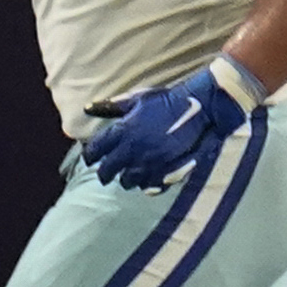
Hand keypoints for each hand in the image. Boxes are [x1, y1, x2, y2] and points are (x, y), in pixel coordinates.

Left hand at [80, 57, 261, 190]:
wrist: (200, 108)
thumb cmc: (166, 101)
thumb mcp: (136, 99)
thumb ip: (111, 107)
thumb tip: (87, 108)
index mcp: (122, 131)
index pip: (96, 150)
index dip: (90, 156)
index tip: (90, 159)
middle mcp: (133, 150)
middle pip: (109, 170)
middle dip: (105, 173)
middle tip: (105, 174)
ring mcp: (150, 162)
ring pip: (128, 181)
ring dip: (125, 179)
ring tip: (127, 177)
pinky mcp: (168, 171)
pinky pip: (150, 187)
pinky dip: (146, 185)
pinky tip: (146, 181)